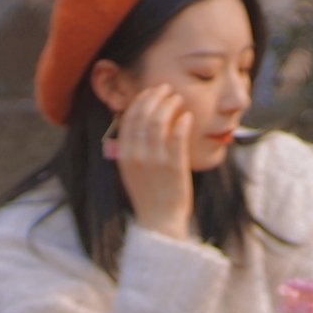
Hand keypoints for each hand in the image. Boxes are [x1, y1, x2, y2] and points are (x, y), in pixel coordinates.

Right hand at [106, 83, 195, 240]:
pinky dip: (182, 121)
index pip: (129, 117)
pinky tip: (187, 117)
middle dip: (155, 96)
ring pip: (159, 121)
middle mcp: (137, 156)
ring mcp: (155, 161)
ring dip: (169, 105)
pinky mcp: (174, 166)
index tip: (151, 93)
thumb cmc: (149, 195)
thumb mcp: (132, 171)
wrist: (160, 222)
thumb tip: (138, 123)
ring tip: (178, 99)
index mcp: (124, 155)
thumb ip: (132, 148)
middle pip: (144, 115)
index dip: (141, 100)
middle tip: (167, 90)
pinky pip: (177, 136)